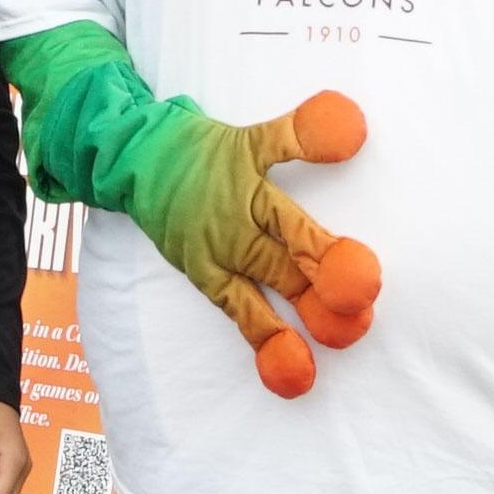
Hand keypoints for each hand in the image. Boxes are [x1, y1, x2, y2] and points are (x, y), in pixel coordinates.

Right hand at [141, 90, 382, 400]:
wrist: (133, 158)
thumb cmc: (200, 147)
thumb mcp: (251, 135)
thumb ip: (302, 133)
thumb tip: (356, 127)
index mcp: (251, 184)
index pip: (294, 222)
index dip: (325, 251)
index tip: (360, 276)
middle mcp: (234, 224)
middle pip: (283, 264)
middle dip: (320, 295)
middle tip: (357, 323)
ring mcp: (215, 253)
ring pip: (256, 295)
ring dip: (286, 328)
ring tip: (315, 362)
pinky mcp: (199, 272)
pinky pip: (233, 309)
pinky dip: (258, 335)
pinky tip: (282, 366)